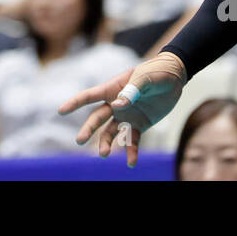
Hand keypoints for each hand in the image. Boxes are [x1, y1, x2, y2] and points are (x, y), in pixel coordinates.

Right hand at [58, 51, 187, 166]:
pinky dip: (131, 152)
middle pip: (97, 118)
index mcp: (113, 88)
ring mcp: (126, 115)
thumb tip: (117, 105)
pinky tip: (131, 163)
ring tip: (104, 155)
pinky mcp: (139, 125)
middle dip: (88, 129)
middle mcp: (116, 104)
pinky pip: (132, 140)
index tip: (61, 111)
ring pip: (111, 132)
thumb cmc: (156, 72)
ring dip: (107, 143)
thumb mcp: (145, 78)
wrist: (175, 77)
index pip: (90, 96)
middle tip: (79, 140)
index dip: (75, 103)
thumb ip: (132, 91)